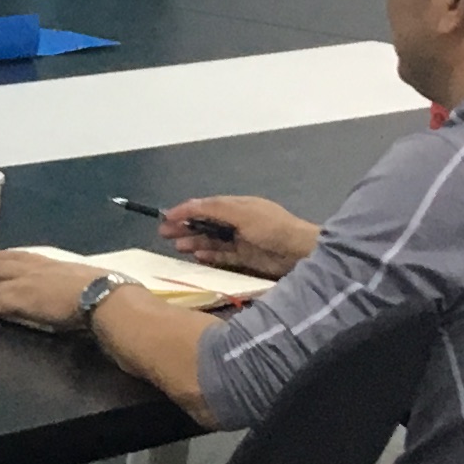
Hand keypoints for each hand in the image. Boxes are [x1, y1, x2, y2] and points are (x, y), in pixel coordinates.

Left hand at [0, 249, 108, 331]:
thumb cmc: (104, 291)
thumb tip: (81, 293)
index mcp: (51, 263)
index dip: (2, 257)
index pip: (21, 256)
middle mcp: (34, 269)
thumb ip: (74, 286)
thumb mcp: (85, 282)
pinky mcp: (19, 298)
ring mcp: (24, 282)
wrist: (102, 295)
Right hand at [156, 195, 315, 276]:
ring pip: (211, 240)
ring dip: (194, 241)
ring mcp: (241, 240)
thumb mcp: (241, 213)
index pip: (206, 206)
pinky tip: (197, 255)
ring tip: (178, 246)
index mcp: (237, 206)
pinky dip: (209, 255)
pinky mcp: (245, 258)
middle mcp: (237, 222)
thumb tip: (189, 205)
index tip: (167, 217)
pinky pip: (222, 255)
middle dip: (185, 227)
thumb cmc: (272, 227)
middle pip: (205, 223)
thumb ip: (214, 209)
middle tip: (164, 233)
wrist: (299, 251)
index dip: (186, 210)